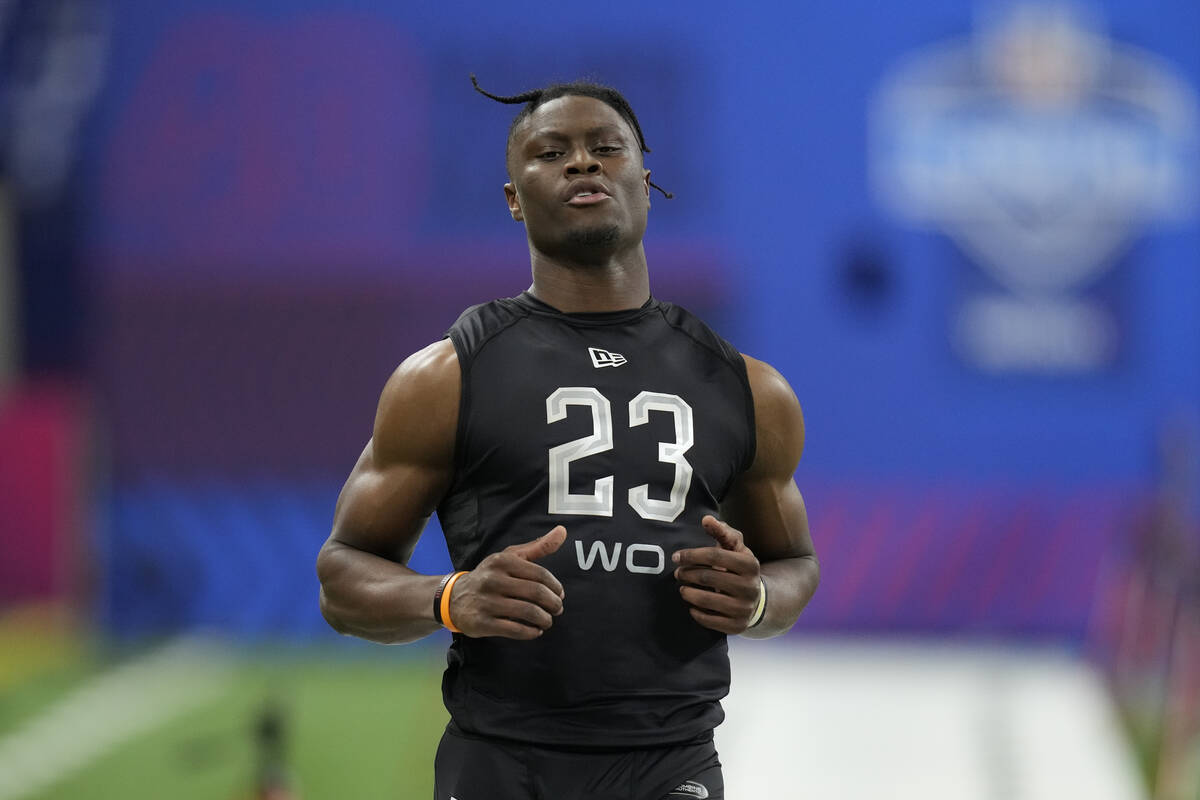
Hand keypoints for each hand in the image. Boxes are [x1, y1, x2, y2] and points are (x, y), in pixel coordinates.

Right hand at [448, 526, 566, 638]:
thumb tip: (562, 531)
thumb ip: (537, 546)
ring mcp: (486, 602)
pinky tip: (535, 631)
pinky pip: (514, 629)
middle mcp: (493, 579)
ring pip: (528, 612)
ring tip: (547, 621)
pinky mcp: (482, 622)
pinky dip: (531, 632)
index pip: (540, 574)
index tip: (560, 594)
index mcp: (502, 561)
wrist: (453, 598)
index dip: (555, 587)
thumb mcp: (510, 557)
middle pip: (536, 593)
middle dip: (553, 604)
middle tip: (557, 609)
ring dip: (545, 619)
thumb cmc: (490, 576)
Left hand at [673, 516, 761, 634]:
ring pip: (706, 600)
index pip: (715, 556)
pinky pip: (709, 620)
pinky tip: (692, 605)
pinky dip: (696, 612)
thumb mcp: (735, 548)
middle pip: (707, 577)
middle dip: (687, 574)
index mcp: (750, 564)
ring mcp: (744, 608)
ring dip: (687, 593)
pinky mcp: (737, 626)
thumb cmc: (738, 568)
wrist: (757, 599)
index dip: (692, 555)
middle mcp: (750, 587)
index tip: (676, 556)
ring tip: (682, 588)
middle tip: (678, 573)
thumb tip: (706, 519)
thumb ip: (722, 531)